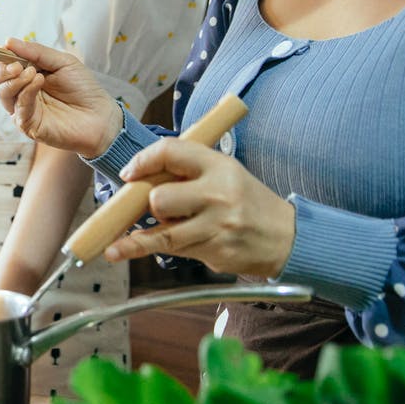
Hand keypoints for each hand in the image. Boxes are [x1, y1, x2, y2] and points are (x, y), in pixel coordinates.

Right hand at [0, 38, 122, 158]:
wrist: (101, 115)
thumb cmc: (83, 88)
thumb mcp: (62, 62)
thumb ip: (36, 52)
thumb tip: (8, 41)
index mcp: (26, 76)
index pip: (2, 66)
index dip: (0, 57)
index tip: (5, 48)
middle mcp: (21, 93)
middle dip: (2, 69)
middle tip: (17, 65)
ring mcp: (23, 110)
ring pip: (3, 94)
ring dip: (15, 80)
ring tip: (33, 73)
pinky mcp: (29, 126)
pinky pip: (19, 108)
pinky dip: (26, 92)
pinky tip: (38, 81)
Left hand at [104, 138, 295, 277]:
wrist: (286, 236)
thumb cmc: (246, 201)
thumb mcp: (224, 172)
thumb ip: (188, 171)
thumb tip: (140, 178)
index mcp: (219, 165)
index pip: (170, 152)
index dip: (142, 161)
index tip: (128, 174)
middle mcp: (218, 193)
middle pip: (160, 198)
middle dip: (149, 204)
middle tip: (155, 209)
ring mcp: (217, 225)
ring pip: (162, 230)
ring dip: (140, 235)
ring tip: (120, 241)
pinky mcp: (215, 251)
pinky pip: (170, 249)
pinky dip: (142, 249)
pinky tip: (118, 251)